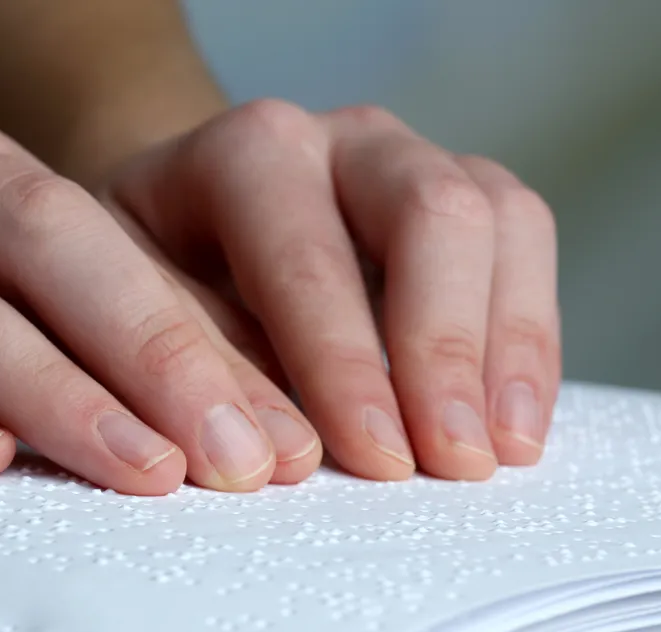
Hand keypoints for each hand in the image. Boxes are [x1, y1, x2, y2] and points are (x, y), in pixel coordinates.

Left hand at [102, 99, 560, 481]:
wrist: (176, 227)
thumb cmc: (146, 286)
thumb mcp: (130, 316)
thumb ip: (194, 370)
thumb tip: (275, 453)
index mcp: (246, 155)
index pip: (305, 251)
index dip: (342, 360)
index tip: (374, 458)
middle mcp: (341, 140)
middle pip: (429, 213)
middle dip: (443, 349)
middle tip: (448, 462)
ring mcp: (412, 161)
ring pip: (497, 220)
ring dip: (505, 347)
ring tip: (498, 455)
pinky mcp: (466, 200)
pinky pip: (526, 245)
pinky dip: (530, 340)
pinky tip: (517, 427)